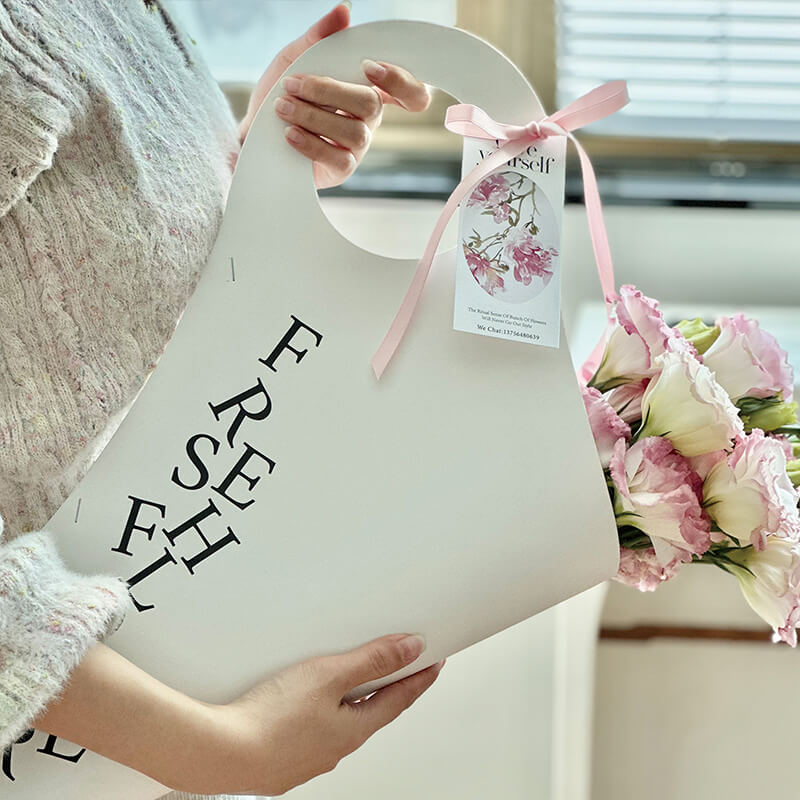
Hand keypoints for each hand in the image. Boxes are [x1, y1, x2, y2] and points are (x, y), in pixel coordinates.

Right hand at [200, 634, 443, 795]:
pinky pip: (315, 727)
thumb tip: (411, 649)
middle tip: (401, 665)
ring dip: (354, 697)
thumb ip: (372, 661)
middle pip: (373, 710)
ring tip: (354, 676)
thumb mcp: (329, 676)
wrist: (221, 754)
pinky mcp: (285, 753)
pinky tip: (307, 701)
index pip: (399, 698)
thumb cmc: (271, 720)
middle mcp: (336, 746)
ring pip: (342, 720)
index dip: (420, 677)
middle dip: (388, 686)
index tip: (435, 662)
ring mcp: (310, 753)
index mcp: (355, 728)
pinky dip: (323, 709)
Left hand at [237, 3, 430, 188]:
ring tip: (282, 108)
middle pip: (371, 104)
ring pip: (353, 131)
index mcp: (367, 87)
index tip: (368, 66)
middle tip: (292, 85)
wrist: (255, 133)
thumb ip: (318, 36)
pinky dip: (311, 143)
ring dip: (312, 116)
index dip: (401, 81)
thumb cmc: (281, 94)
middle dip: (329, 91)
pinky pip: (338, 158)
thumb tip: (343, 10)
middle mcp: (368, 118)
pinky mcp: (341, 168)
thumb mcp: (295, 58)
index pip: (409, 91)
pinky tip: (290, 134)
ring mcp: (357, 145)